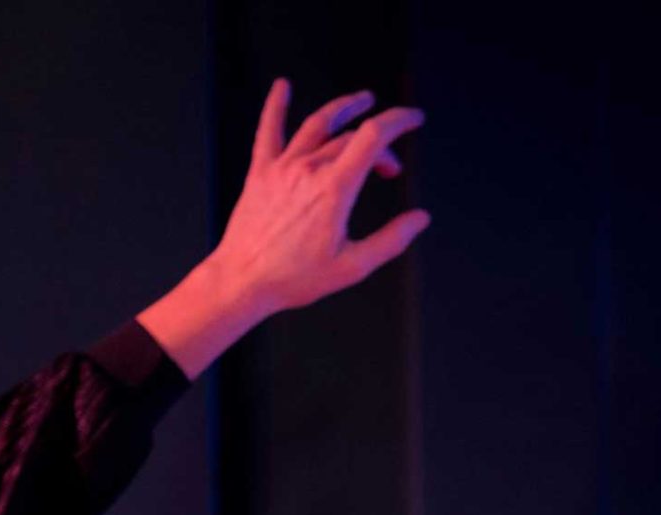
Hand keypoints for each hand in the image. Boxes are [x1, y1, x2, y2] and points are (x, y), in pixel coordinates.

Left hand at [210, 79, 429, 318]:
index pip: (375, 135)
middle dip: (378, 145)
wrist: (241, 282)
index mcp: (334, 190)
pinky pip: (269, 132)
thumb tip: (419, 219)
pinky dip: (275, 107)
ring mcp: (282, 169)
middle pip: (352, 137)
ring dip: (344, 108)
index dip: (399, 120)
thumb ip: (390, 240)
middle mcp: (309, 170)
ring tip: (361, 100)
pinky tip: (281, 87)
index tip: (413, 119)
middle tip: (387, 166)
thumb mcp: (351, 267)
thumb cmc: (292, 279)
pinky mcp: (260, 174)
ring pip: (318, 124)